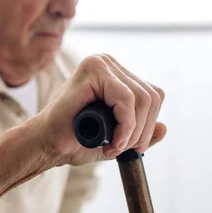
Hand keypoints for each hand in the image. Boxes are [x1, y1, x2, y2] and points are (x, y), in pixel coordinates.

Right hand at [38, 53, 166, 165]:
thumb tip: (164, 128)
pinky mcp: (93, 70)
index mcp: (116, 75)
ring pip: (143, 98)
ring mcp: (100, 63)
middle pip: (152, 96)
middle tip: (121, 148)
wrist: (47, 145)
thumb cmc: (75, 140)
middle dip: (142, 130)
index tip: (129, 146)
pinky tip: (112, 141)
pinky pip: (126, 99)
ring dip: (133, 131)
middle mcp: (109, 63)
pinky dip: (125, 125)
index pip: (153, 95)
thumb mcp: (117, 139)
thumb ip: (139, 133)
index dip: (147, 124)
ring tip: (113, 146)